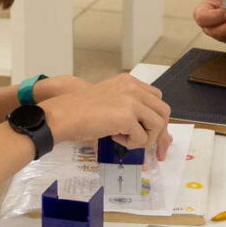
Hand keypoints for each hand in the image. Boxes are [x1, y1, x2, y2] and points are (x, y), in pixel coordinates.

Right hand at [39, 74, 171, 158]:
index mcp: (129, 82)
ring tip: (123, 138)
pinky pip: (142, 138)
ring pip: (158, 125)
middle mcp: (133, 87)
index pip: (156, 100)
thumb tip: (155, 132)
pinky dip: (130, 144)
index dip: (156, 119)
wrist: (62, 116)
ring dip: (144, 138)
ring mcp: (131, 100)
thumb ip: (130, 109)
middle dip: (158, 132)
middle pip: (163, 111)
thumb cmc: (80, 113)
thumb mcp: (110, 102)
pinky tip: (113, 137)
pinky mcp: (126, 115)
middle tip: (145, 145)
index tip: (152, 135)